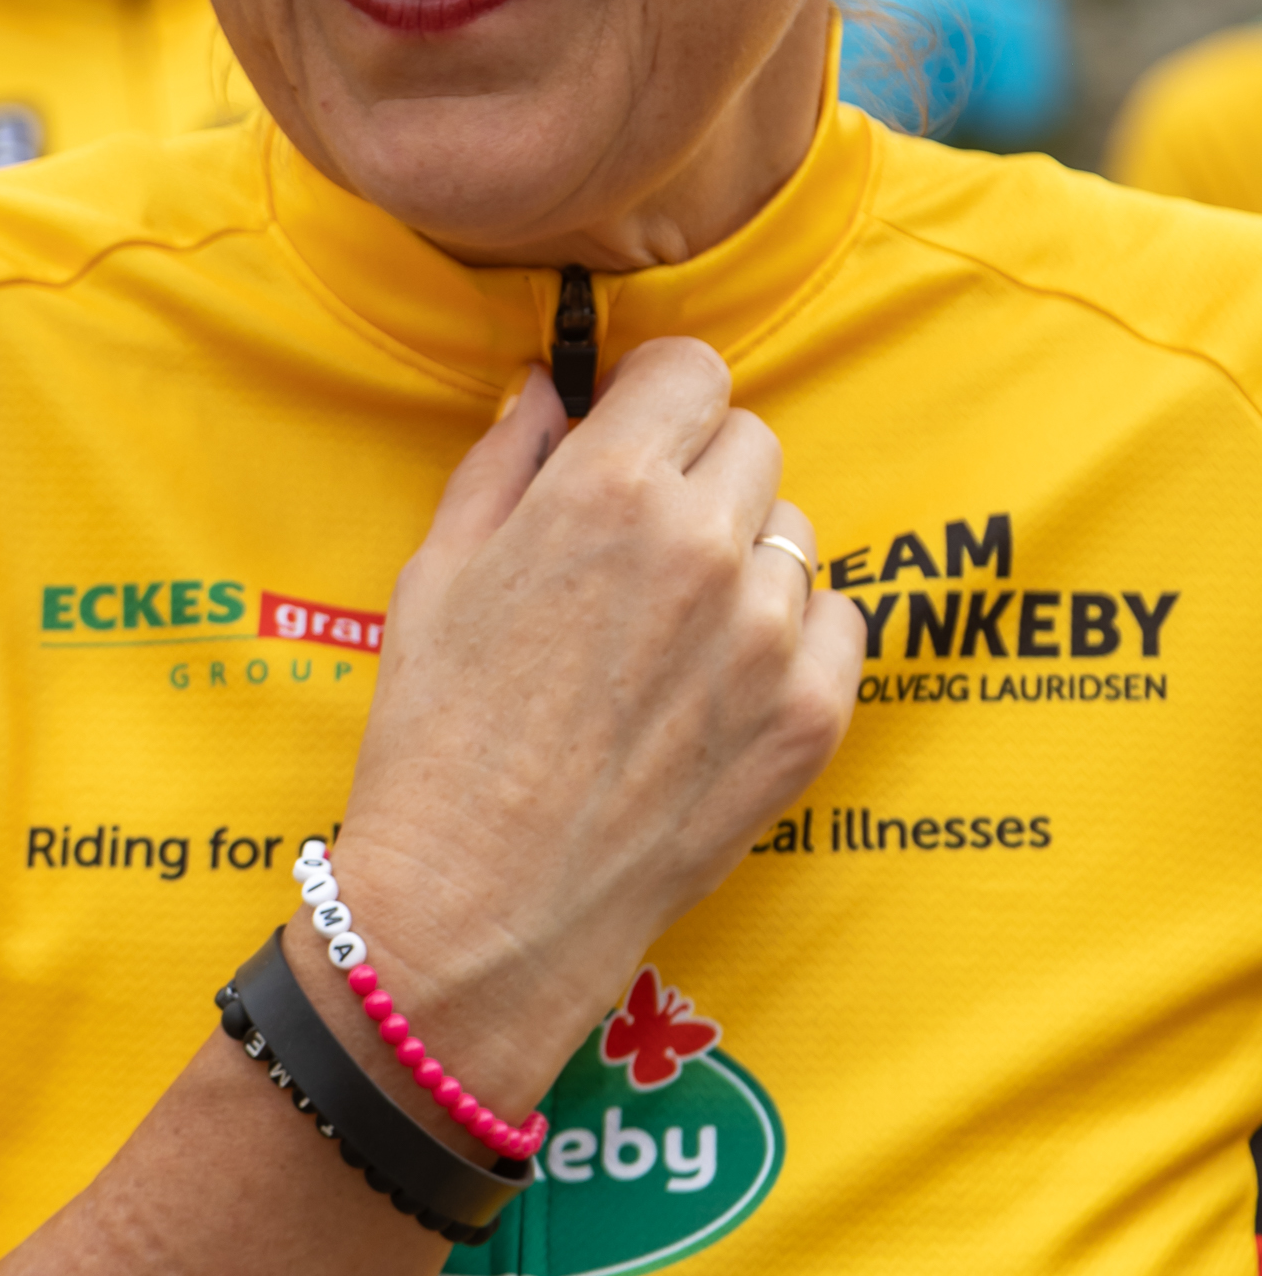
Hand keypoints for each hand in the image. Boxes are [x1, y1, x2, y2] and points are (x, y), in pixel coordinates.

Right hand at [312, 345, 860, 1111]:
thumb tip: (549, 389)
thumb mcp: (438, 571)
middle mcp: (706, 544)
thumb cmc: (437, 738)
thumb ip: (507, 459)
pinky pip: (838, 624)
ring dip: (745, 555)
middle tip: (644, 540)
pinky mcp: (811, 718)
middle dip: (699, 470)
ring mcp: (771, 636)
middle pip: (752, 441)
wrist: (480, 908)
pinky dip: (791, 637)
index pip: (694, 367)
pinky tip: (718, 682)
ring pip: (794, 533)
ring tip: (673, 629)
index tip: (636, 430)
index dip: (658, 395)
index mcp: (607, 488)